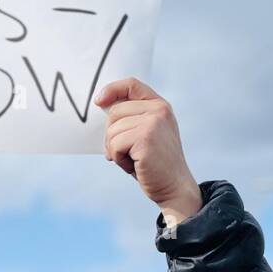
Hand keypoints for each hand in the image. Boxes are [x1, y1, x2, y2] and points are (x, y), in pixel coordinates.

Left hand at [94, 78, 201, 226]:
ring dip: (115, 151)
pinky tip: (134, 165)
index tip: (98, 101)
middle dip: (111, 136)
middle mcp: (158, 109)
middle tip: (125, 153)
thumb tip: (102, 107)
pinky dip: (118, 159)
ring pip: (112, 131)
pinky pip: (114, 145)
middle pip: (114, 112)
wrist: (173, 186)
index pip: (131, 85)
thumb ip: (131, 119)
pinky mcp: (145, 137)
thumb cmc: (155, 164)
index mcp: (159, 106)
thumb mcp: (146, 135)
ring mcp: (153, 122)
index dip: (112, 90)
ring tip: (133, 160)